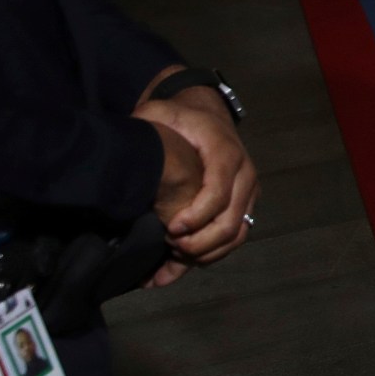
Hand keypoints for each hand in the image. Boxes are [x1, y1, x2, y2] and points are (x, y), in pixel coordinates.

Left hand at [134, 82, 257, 266]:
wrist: (208, 113)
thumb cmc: (181, 117)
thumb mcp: (161, 112)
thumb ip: (146, 126)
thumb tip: (126, 151)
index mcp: (226, 153)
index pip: (219, 194)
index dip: (197, 216)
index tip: (170, 229)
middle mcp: (245, 174)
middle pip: (231, 222)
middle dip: (199, 243)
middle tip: (169, 246)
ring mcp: (248, 192)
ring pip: (237, 235)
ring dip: (206, 253)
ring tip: (173, 256)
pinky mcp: (245, 204)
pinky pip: (236, 237)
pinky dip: (211, 255)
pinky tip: (180, 263)